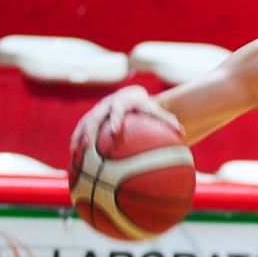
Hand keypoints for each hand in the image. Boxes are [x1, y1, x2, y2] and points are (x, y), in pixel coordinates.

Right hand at [69, 85, 184, 156]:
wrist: (132, 96)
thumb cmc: (146, 108)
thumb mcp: (156, 111)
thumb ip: (168, 120)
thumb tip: (184, 133)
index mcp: (122, 102)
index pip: (118, 110)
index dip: (115, 120)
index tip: (114, 132)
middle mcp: (106, 105)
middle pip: (94, 117)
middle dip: (89, 130)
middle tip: (86, 145)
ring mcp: (96, 112)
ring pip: (84, 124)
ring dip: (78, 138)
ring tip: (74, 154)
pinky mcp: (90, 119)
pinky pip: (80, 131)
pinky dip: (76, 143)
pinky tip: (74, 160)